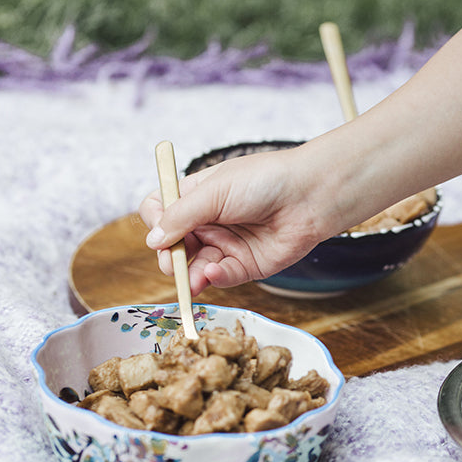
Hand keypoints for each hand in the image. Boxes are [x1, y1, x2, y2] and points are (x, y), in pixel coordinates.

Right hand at [139, 146, 330, 294]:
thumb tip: (152, 240)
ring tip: (190, 279)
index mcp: (197, 196)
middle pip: (174, 245)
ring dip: (189, 274)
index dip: (156, 222)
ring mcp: (227, 245)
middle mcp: (209, 222)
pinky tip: (211, 275)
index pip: (160, 211)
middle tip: (172, 262)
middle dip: (169, 257)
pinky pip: (222, 277)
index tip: (160, 229)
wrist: (310, 196)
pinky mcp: (246, 265)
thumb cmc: (265, 181)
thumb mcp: (214, 191)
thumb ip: (181, 215)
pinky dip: (214, 278)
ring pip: (196, 266)